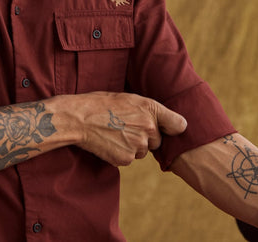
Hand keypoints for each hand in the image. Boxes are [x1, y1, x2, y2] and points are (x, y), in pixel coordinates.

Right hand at [65, 91, 186, 165]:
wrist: (79, 118)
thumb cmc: (100, 104)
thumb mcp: (127, 98)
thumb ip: (148, 110)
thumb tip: (164, 121)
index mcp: (150, 108)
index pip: (178, 124)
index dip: (172, 128)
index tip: (167, 129)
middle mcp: (148, 127)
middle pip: (157, 141)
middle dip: (145, 138)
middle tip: (124, 127)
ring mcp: (138, 145)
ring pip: (142, 151)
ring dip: (132, 146)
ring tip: (113, 132)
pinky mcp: (126, 159)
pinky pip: (129, 159)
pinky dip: (121, 153)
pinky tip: (108, 142)